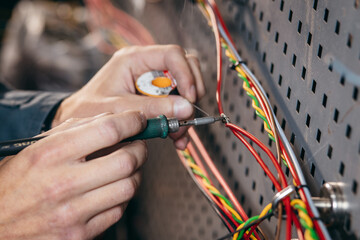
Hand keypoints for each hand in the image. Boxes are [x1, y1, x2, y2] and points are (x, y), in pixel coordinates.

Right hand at [0, 111, 146, 238]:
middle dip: (140, 148)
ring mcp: (72, 213)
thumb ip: (73, 129)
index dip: (132, 122)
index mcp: (50, 155)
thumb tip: (112, 118)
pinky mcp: (79, 235)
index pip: (108, 131)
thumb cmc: (14, 182)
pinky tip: (113, 189)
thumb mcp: (35, 148)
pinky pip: (118, 211)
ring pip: (129, 187)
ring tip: (127, 167)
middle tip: (138, 145)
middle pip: (126, 160)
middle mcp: (63, 183)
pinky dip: (122, 196)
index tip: (139, 121)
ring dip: (135, 173)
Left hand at [52, 45, 204, 148]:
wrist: (78, 123)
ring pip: (183, 89)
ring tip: (178, 134)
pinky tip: (176, 139)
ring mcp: (152, 83)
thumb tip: (185, 108)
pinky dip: (179, 122)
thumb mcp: (119, 109)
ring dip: (185, 112)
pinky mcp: (154, 99)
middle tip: (186, 114)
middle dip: (191, 92)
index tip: (189, 98)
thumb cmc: (88, 109)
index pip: (173, 55)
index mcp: (134, 59)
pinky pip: (176, 106)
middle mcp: (146, 67)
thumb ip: (152, 108)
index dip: (186, 74)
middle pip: (185, 67)